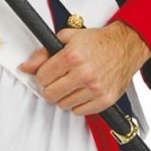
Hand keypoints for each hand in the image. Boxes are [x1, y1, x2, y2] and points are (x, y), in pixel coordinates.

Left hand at [18, 21, 150, 115]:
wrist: (124, 46)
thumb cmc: (96, 42)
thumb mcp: (66, 38)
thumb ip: (43, 53)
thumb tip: (25, 67)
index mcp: (72, 56)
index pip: (42, 77)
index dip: (42, 75)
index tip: (47, 72)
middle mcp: (84, 74)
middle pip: (50, 94)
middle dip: (50, 87)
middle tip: (57, 80)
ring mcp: (95, 88)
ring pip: (64, 105)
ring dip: (64, 96)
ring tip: (72, 84)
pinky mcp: (105, 100)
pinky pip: (80, 112)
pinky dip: (78, 104)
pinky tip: (82, 91)